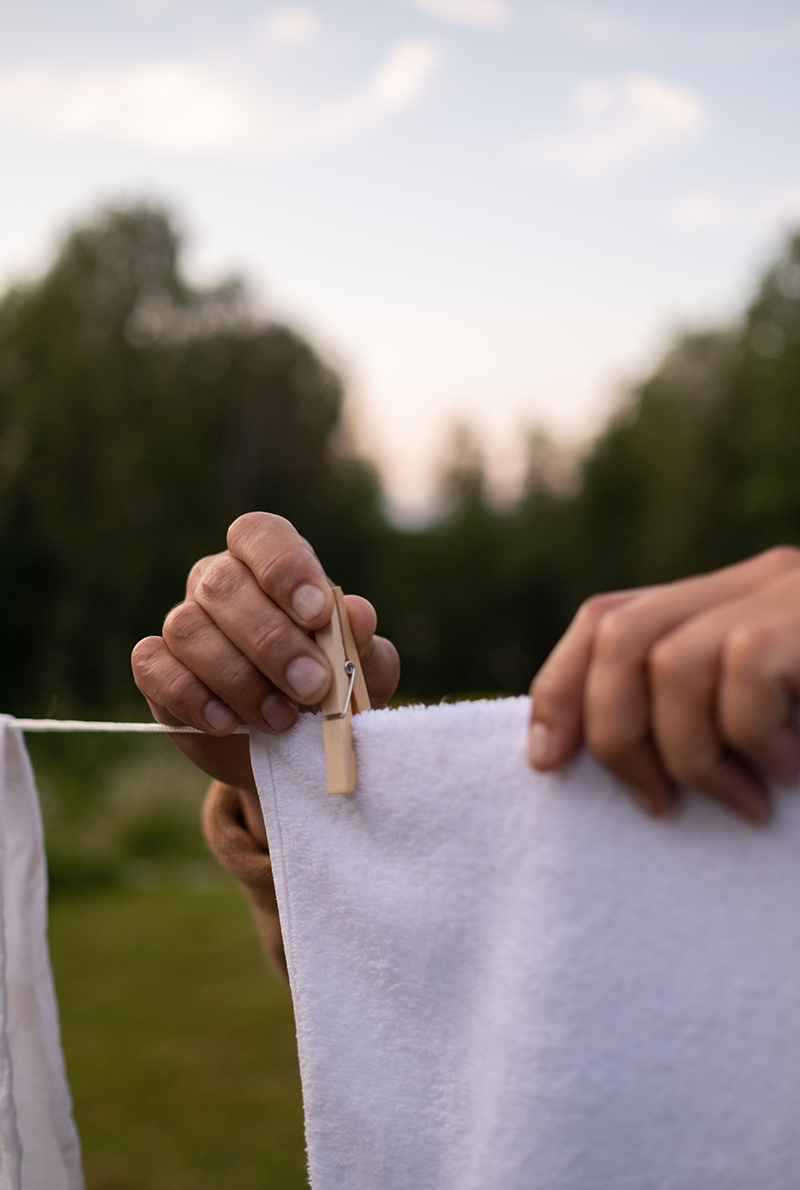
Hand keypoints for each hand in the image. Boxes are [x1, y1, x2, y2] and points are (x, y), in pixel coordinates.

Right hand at [132, 512, 399, 835]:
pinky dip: (190, 696)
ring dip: (239, 679)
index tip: (317, 614)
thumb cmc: (332, 690)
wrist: (298, 747)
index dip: (285, 567)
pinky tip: (227, 723)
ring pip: (189, 629)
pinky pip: (153, 666)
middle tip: (313, 687)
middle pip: (224, 585)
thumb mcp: (362, 668)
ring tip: (283, 719)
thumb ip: (360, 640)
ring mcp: (184, 624)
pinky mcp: (157, 670)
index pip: (260, 535)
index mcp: (269, 564)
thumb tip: (357, 613)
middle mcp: (218, 582)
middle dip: (271, 641)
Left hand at [528, 547, 799, 822]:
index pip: (605, 617)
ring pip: (672, 662)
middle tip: (655, 803)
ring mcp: (785, 593)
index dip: (559, 687)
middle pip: (619, 633)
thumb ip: (702, 709)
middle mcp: (751, 581)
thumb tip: (592, 758)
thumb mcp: (771, 714)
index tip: (545, 759)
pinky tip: (790, 774)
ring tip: (744, 802)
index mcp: (726, 599)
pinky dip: (755, 741)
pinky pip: (746, 676)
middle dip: (614, 732)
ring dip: (691, 754)